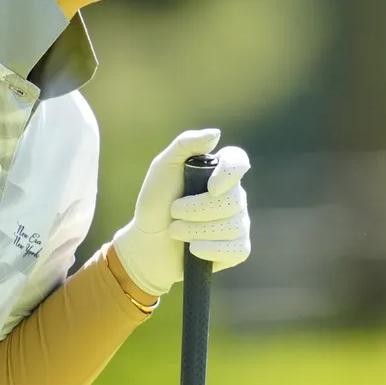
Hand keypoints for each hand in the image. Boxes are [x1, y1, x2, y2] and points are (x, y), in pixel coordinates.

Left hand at [110, 129, 250, 298]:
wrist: (147, 243)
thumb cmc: (155, 203)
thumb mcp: (162, 168)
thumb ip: (185, 145)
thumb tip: (216, 134)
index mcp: (218, 172)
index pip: (238, 161)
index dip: (230, 173)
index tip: (210, 187)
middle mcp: (234, 196)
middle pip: (233, 199)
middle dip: (197, 210)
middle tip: (173, 212)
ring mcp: (238, 222)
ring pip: (233, 226)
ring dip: (196, 230)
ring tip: (175, 231)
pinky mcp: (237, 249)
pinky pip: (238, 249)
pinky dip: (211, 250)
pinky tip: (193, 249)